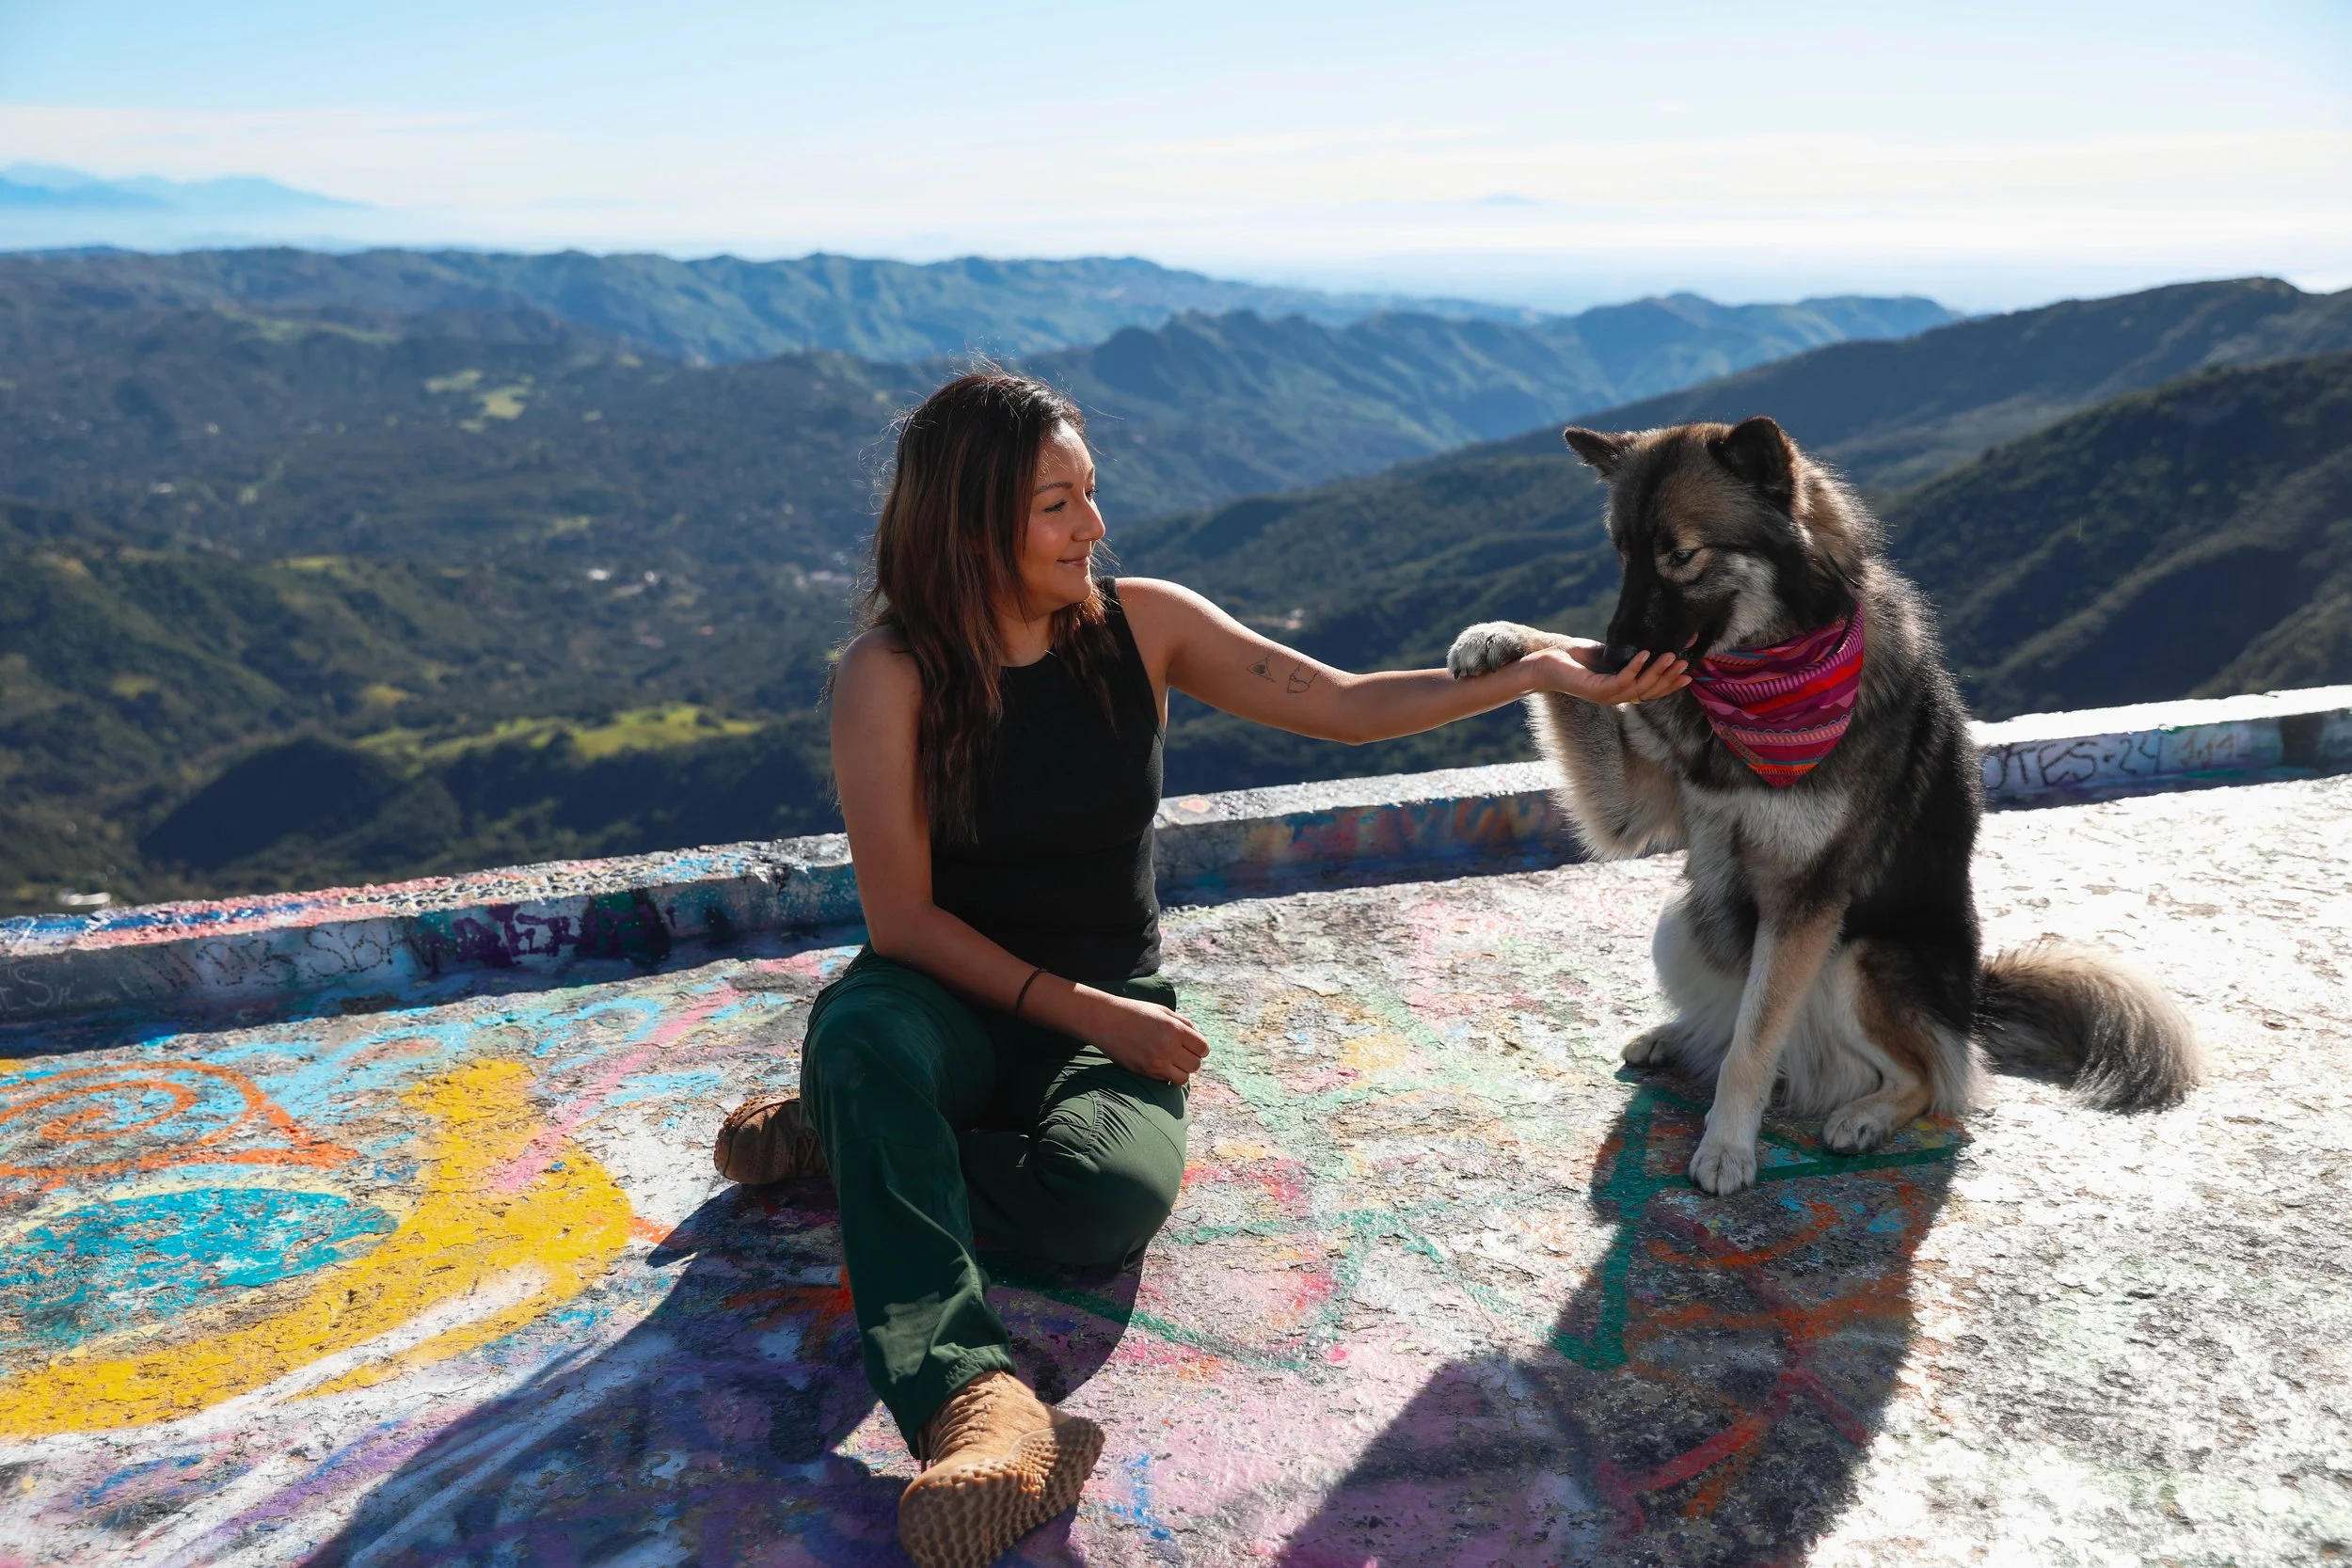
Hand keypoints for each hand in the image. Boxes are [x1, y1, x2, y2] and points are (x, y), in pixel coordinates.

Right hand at [1081, 990, 1210, 1084]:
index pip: (1202, 1048)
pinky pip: (1166, 1081)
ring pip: (1183, 1078)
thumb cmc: (1135, 1012)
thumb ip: (1183, 1024)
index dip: (1200, 1048)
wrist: (1106, 1020)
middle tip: (1180, 1053)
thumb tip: (1198, 1038)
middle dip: (1191, 1059)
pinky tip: (1160, 1066)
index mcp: (1175, 1029)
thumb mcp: (1162, 1011)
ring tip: (1172, 1062)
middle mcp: (1168, 1047)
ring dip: (1181, 1071)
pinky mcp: (1145, 1072)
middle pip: (1195, 1065)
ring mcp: (1156, 1062)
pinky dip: (1167, 1076)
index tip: (1193, 1046)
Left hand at [1524, 643, 1690, 705]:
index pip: (1651, 690)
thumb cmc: (1574, 656)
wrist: (1545, 662)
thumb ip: (1627, 654)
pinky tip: (1644, 655)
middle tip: (1686, 664)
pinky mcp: (1594, 690)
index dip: (1670, 684)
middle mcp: (1614, 697)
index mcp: (1620, 690)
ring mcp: (1605, 696)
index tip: (1689, 673)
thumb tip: (1649, 642)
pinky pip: (1620, 681)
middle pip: (1649, 692)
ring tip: (1671, 656)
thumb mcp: (1607, 653)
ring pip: (1638, 688)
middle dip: (1669, 678)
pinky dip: (1634, 668)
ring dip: (1657, 672)